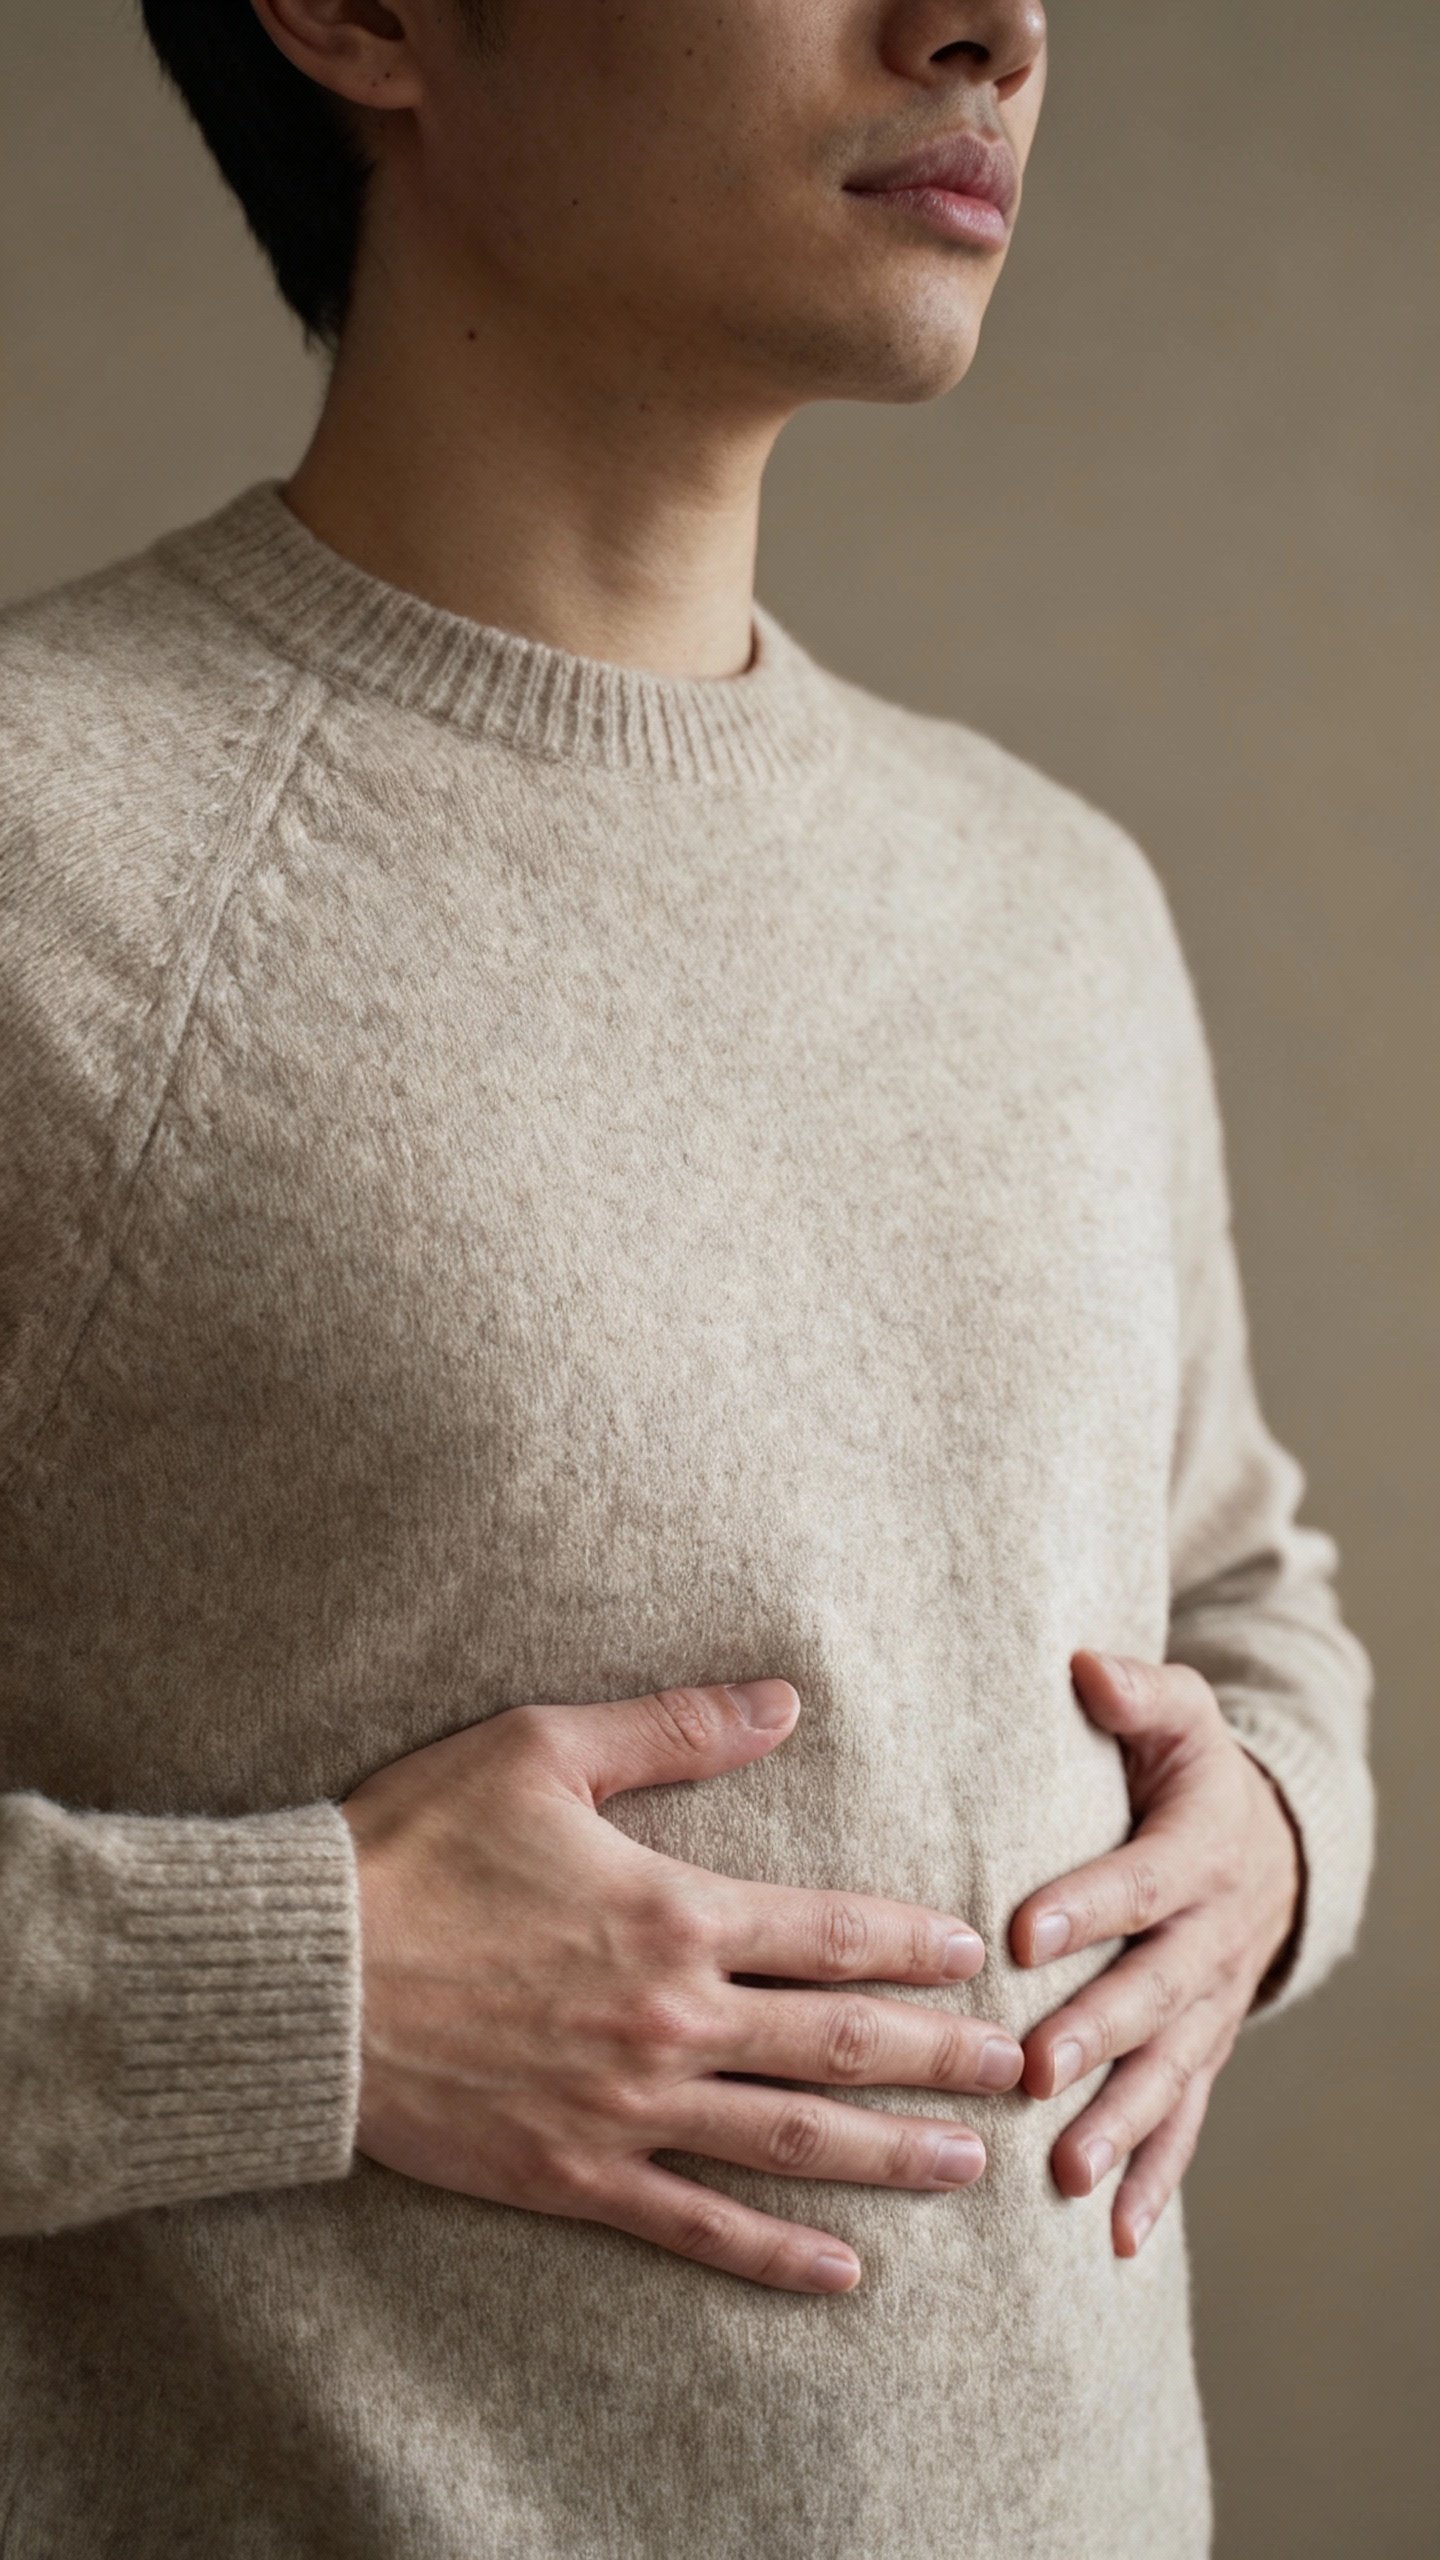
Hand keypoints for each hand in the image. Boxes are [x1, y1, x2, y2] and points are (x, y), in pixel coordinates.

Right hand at [340, 1679, 1022, 2294]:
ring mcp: (628, 2108)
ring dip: (892, 2154)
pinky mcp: (574, 2173)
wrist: (302, 1978)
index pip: (830, 1933)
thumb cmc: (413, 1847)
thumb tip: (783, 1699)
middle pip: (840, 2043)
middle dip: (942, 2054)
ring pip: (793, 2141)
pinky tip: (840, 2274)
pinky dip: (774, 2255)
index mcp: (674, 1912)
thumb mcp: (542, 1752)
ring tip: (968, 2162)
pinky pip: (696, 2225)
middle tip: (1023, 2066)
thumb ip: (673, 1729)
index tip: (978, 1953)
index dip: (914, 1943)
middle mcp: (672, 2020)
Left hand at [1010, 1648, 1301, 2257]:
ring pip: (1167, 2073)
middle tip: (1033, 2070)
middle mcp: (1209, 1939)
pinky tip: (1115, 2240)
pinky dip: (1155, 2181)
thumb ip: (1135, 1693)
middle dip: (1095, 2034)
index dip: (1086, 1904)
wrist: (1268, 1847)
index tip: (1022, 1930)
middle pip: (1152, 1993)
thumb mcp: (1179, 1715)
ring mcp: (1207, 2008)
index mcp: (1197, 1852)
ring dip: (1120, 2126)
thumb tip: (1084, 1664)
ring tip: (1068, 2175)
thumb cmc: (1189, 1771)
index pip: (1138, 1881)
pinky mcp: (1200, 2053)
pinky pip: (1183, 2123)